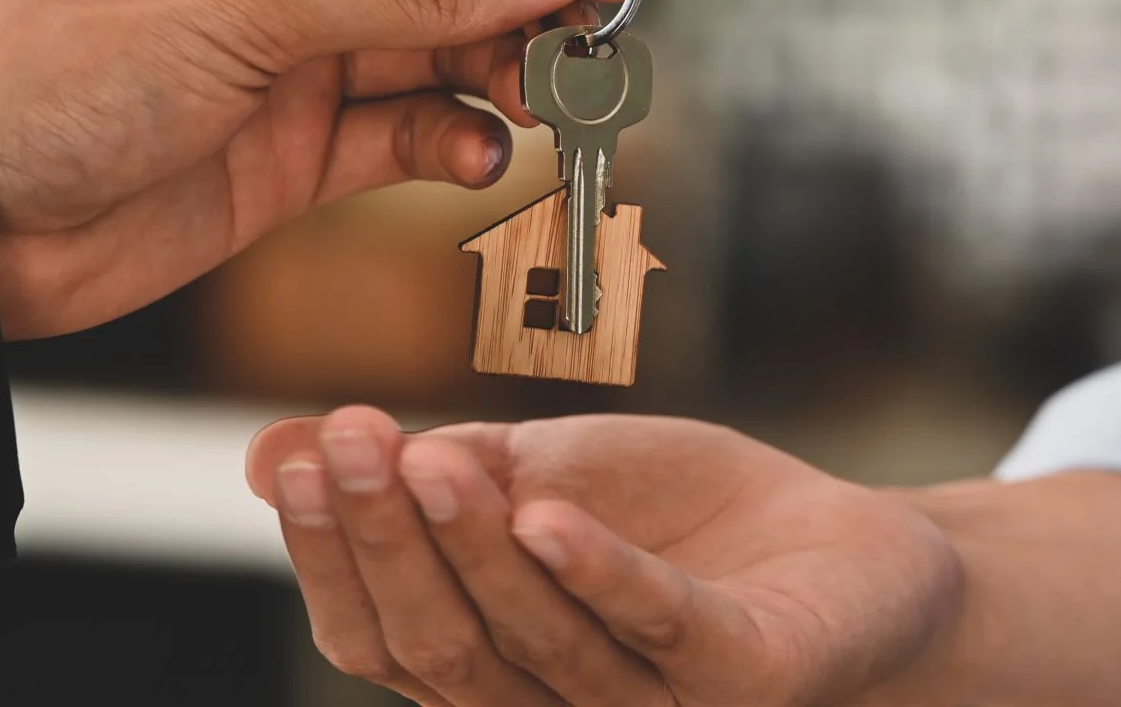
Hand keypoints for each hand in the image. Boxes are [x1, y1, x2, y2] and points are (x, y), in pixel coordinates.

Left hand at [0, 0, 629, 338]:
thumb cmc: (60, 70)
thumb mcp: (252, 4)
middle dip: (523, 7)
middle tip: (598, 40)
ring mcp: (288, 65)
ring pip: (433, 61)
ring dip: (501, 80)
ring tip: (552, 102)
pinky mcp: (294, 153)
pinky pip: (403, 137)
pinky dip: (453, 144)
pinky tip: (483, 153)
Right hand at [246, 408, 962, 706]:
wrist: (853, 552)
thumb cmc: (687, 521)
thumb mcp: (546, 474)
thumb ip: (431, 473)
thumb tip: (267, 454)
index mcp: (497, 665)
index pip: (381, 634)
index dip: (332, 554)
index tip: (300, 453)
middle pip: (444, 650)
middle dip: (385, 544)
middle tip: (344, 441)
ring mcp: (655, 704)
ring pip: (538, 645)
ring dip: (475, 550)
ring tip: (430, 458)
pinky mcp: (748, 679)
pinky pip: (666, 632)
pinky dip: (602, 576)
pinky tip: (549, 515)